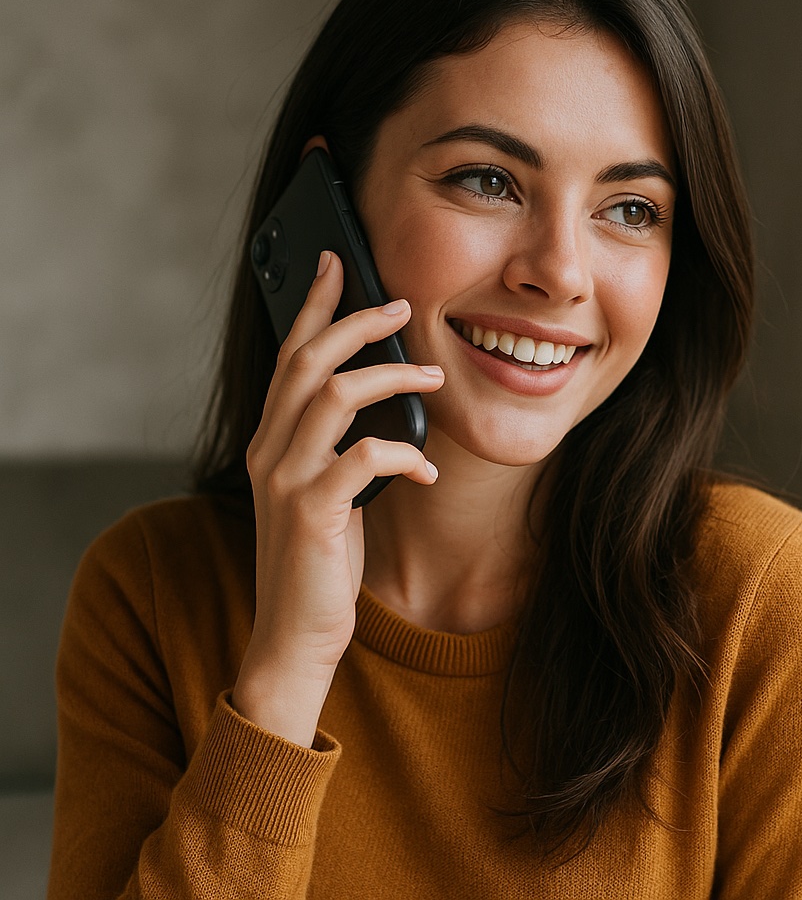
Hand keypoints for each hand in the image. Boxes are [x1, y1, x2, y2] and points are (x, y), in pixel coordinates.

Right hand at [233, 251, 442, 745]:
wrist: (294, 636)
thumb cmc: (317, 560)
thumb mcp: (324, 490)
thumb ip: (337, 445)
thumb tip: (383, 399)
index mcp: (272, 439)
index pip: (288, 355)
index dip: (312, 305)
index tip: (337, 264)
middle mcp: (270, 449)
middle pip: (307, 359)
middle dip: (355, 321)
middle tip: (399, 302)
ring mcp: (286, 479)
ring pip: (334, 394)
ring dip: (390, 376)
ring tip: (433, 376)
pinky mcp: (312, 512)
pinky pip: (364, 458)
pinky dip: (405, 453)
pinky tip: (428, 468)